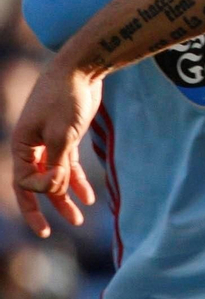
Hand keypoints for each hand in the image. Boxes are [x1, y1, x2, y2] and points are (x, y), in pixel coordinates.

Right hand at [11, 59, 99, 237]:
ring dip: (66, 196)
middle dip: (50, 206)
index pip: (24, 183)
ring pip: (55, 176)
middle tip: (57, 230)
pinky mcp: (67, 136)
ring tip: (80, 218)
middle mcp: (32, 146)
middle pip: (38, 184)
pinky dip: (77, 179)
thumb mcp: (62, 136)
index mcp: (22, 146)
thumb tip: (53, 191)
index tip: (49, 216)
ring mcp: (50, 141)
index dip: (36, 201)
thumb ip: (57, 165)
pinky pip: (69, 164)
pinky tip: (89, 195)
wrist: (82, 68)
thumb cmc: (67, 100)